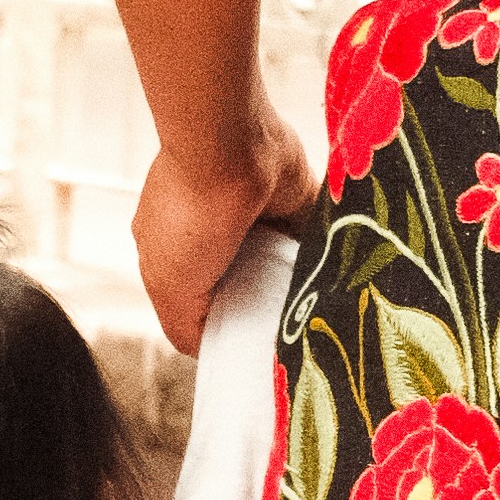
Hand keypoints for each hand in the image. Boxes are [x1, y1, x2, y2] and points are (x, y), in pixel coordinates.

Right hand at [131, 103, 317, 354]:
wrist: (229, 149)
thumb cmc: (189, 216)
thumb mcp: (170, 287)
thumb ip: (184, 326)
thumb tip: (206, 350)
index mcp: (173, 247)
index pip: (197, 298)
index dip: (218, 323)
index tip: (244, 348)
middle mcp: (212, 230)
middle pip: (241, 283)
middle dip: (258, 307)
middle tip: (283, 338)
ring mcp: (253, 214)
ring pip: (276, 264)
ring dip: (290, 286)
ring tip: (310, 317)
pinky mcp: (292, 201)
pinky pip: (309, 240)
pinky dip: (317, 260)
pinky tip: (329, 287)